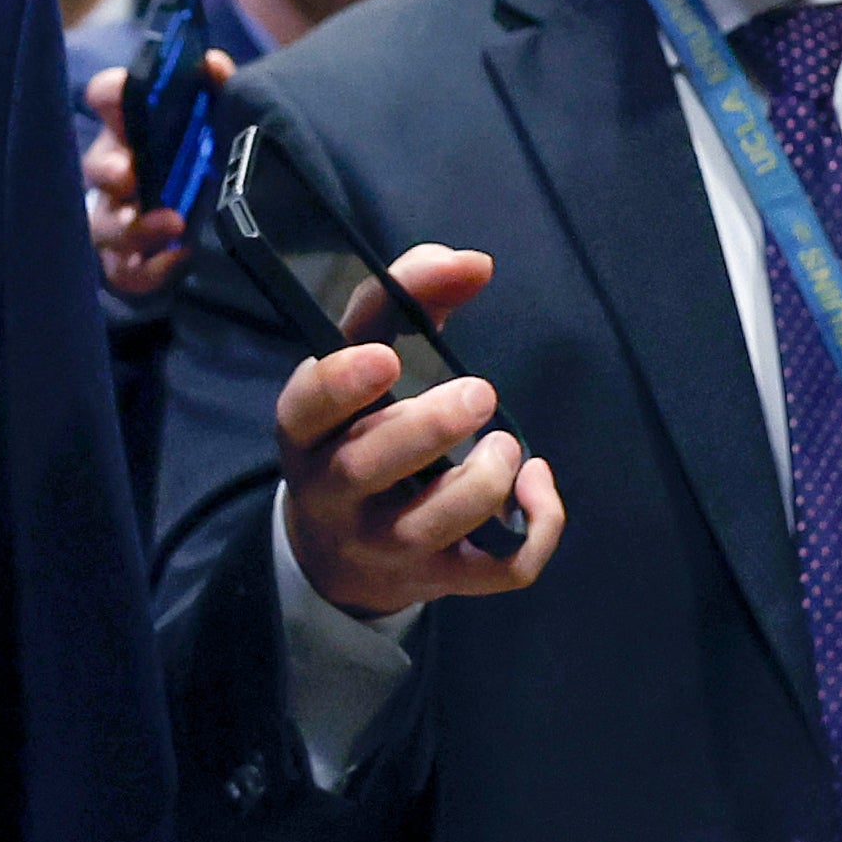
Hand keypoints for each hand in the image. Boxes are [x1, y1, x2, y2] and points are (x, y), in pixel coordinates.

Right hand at [80, 53, 237, 297]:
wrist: (233, 228)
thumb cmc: (212, 163)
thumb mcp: (221, 123)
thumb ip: (220, 92)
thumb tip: (212, 65)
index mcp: (135, 128)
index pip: (108, 99)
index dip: (110, 94)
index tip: (120, 95)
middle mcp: (117, 171)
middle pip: (95, 166)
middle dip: (107, 168)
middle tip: (130, 173)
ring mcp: (119, 219)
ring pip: (101, 224)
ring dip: (130, 224)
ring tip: (171, 221)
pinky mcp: (130, 264)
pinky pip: (124, 272)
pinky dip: (148, 268)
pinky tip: (179, 258)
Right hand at [278, 243, 562, 615]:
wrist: (339, 549)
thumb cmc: (358, 426)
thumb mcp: (362, 362)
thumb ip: (405, 301)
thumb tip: (475, 262)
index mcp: (306, 428)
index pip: (305, 407)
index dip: (341, 384)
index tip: (386, 359)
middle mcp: (332, 491)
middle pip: (366, 465)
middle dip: (428, 426)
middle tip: (482, 390)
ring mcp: (383, 544)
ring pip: (430, 525)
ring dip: (483, 481)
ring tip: (505, 445)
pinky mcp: (439, 580)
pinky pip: (497, 569)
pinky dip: (535, 527)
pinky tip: (536, 484)